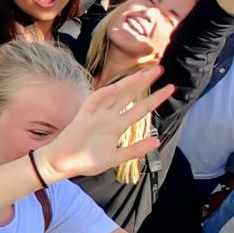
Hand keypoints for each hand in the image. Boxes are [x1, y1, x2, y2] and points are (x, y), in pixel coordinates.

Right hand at [39, 66, 171, 181]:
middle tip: (159, 68)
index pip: (140, 109)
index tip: (170, 88)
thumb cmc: (86, 160)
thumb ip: (135, 150)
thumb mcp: (116, 158)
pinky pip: (93, 102)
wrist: (63, 165)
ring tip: (143, 73)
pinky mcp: (83, 117)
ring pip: (114, 94)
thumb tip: (157, 141)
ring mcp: (96, 114)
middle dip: (143, 82)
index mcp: (117, 126)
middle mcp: (108, 116)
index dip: (154, 99)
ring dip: (128, 83)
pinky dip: (103, 95)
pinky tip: (115, 88)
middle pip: (129, 95)